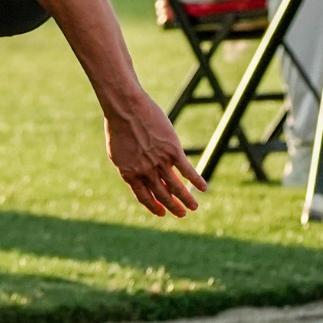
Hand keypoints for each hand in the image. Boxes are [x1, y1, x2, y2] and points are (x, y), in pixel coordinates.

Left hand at [105, 95, 206, 217]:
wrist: (126, 108)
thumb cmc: (119, 126)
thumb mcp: (118, 152)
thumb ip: (129, 166)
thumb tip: (136, 175)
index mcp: (129, 173)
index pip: (144, 197)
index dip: (154, 207)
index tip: (162, 213)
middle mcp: (145, 171)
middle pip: (162, 195)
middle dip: (173, 207)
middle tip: (181, 214)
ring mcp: (159, 162)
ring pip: (176, 187)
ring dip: (186, 199)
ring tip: (193, 207)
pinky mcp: (172, 151)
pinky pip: (187, 170)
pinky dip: (196, 180)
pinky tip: (204, 188)